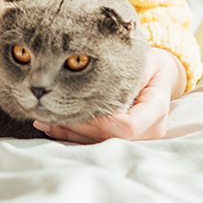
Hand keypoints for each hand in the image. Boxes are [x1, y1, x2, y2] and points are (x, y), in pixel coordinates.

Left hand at [32, 47, 185, 143]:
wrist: (158, 73)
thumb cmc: (146, 62)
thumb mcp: (139, 60)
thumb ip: (122, 73)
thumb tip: (91, 77)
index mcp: (157, 109)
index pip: (127, 126)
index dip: (101, 120)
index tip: (77, 105)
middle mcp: (151, 129)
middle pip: (111, 138)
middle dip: (78, 128)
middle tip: (48, 114)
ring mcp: (140, 138)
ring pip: (101, 142)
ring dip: (71, 133)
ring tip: (44, 120)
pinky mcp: (125, 139)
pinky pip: (98, 141)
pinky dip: (74, 135)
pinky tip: (52, 127)